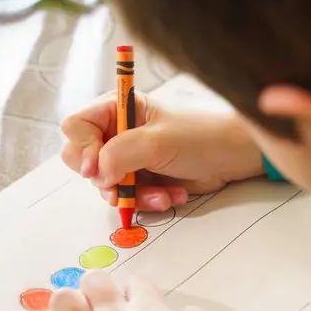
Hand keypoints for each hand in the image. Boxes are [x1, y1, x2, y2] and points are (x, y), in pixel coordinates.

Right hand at [60, 91, 265, 209]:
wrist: (233, 157)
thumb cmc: (201, 136)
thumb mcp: (157, 142)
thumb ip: (120, 155)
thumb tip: (96, 175)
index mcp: (117, 109)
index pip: (77, 126)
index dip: (83, 148)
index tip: (98, 167)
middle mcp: (117, 132)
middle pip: (83, 159)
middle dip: (106, 178)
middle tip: (123, 187)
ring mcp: (128, 157)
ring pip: (106, 185)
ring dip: (132, 195)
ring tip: (161, 193)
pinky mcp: (141, 179)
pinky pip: (128, 198)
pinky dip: (146, 201)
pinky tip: (171, 195)